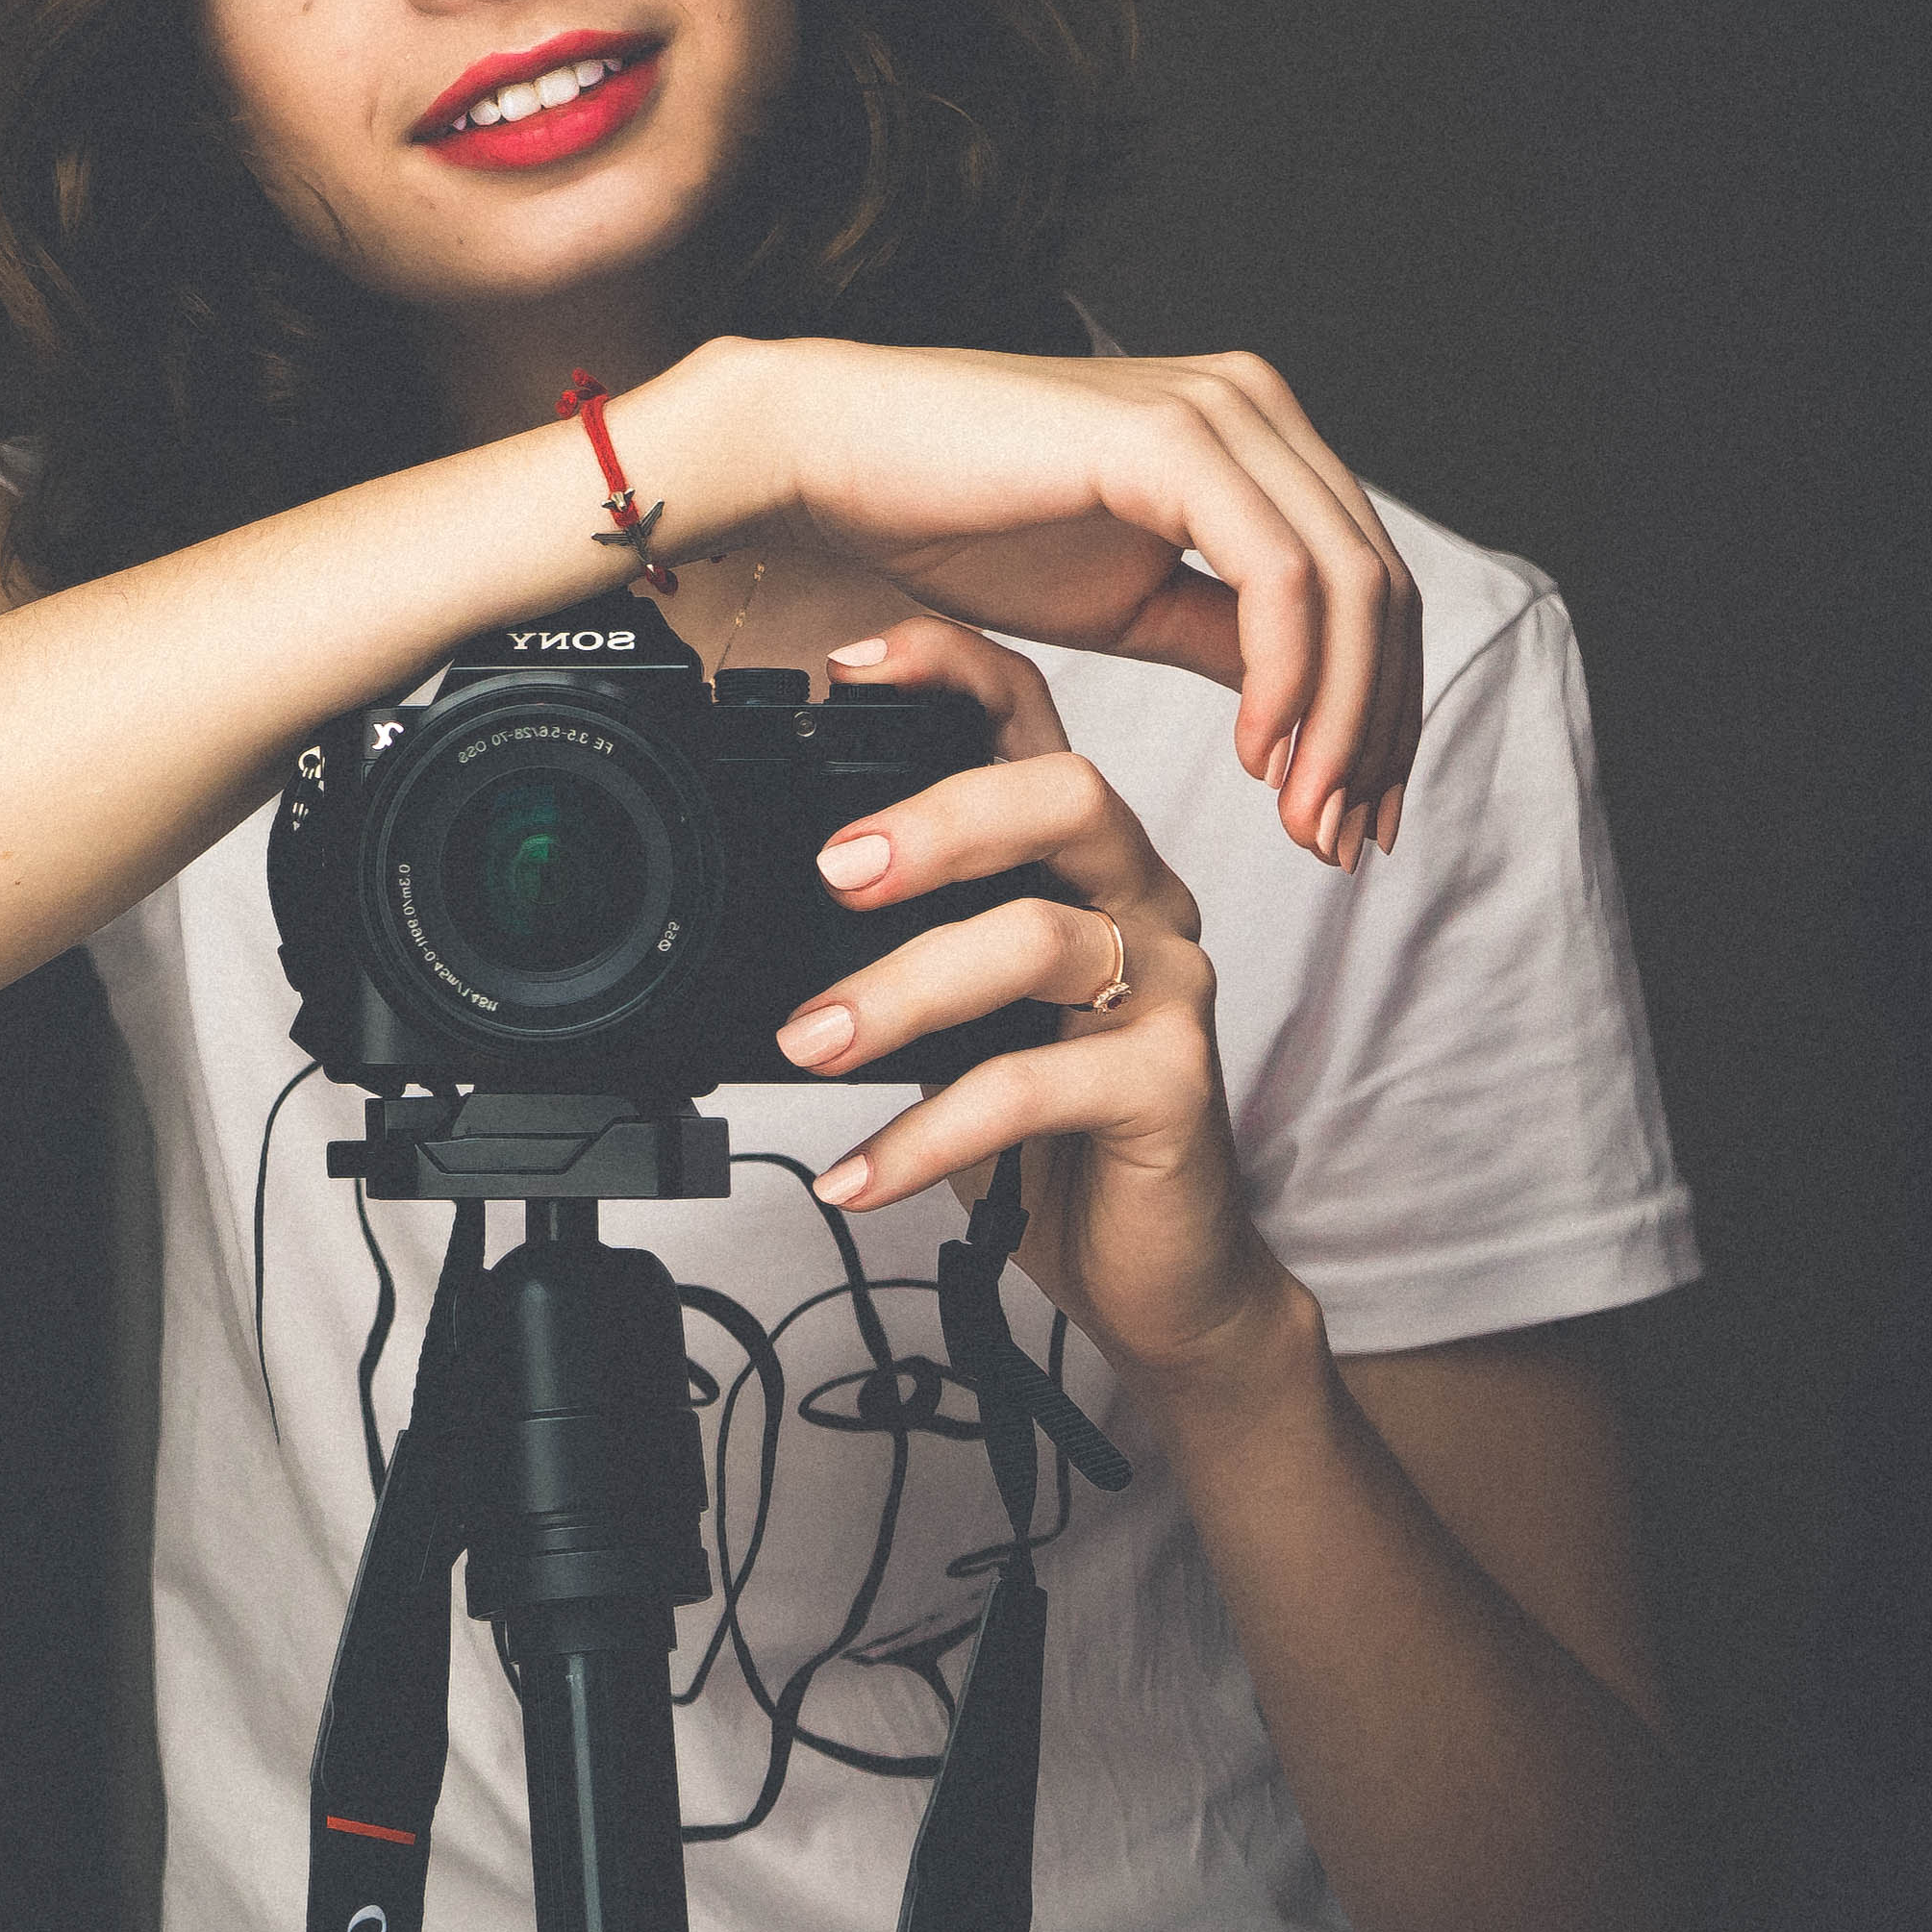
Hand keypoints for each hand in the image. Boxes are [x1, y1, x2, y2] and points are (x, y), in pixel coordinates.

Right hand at [746, 336, 1419, 868]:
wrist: (831, 455)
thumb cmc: (955, 519)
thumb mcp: (1122, 602)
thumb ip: (1221, 636)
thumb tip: (1304, 712)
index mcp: (1252, 436)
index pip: (1369, 587)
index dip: (1382, 711)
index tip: (1358, 817)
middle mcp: (1254, 406)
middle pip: (1383, 592)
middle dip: (1377, 734)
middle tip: (1345, 842)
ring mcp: (1218, 413)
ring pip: (1351, 589)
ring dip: (1342, 724)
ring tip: (1306, 819)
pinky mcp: (1168, 439)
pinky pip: (1276, 578)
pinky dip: (1287, 678)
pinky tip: (1256, 754)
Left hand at [770, 615, 1321, 1399]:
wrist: (1150, 1262)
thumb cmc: (1045, 1124)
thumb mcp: (956, 1015)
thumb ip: (899, 945)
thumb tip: (759, 912)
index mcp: (1075, 852)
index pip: (1029, 718)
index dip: (947, 669)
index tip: (839, 669)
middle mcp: (1136, 893)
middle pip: (1065, 793)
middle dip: (940, 816)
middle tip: (830, 873)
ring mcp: (1166, 984)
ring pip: (1041, 936)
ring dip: (906, 989)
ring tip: (809, 1042)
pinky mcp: (1172, 1084)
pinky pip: (1036, 1086)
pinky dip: (931, 1135)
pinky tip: (859, 1174)